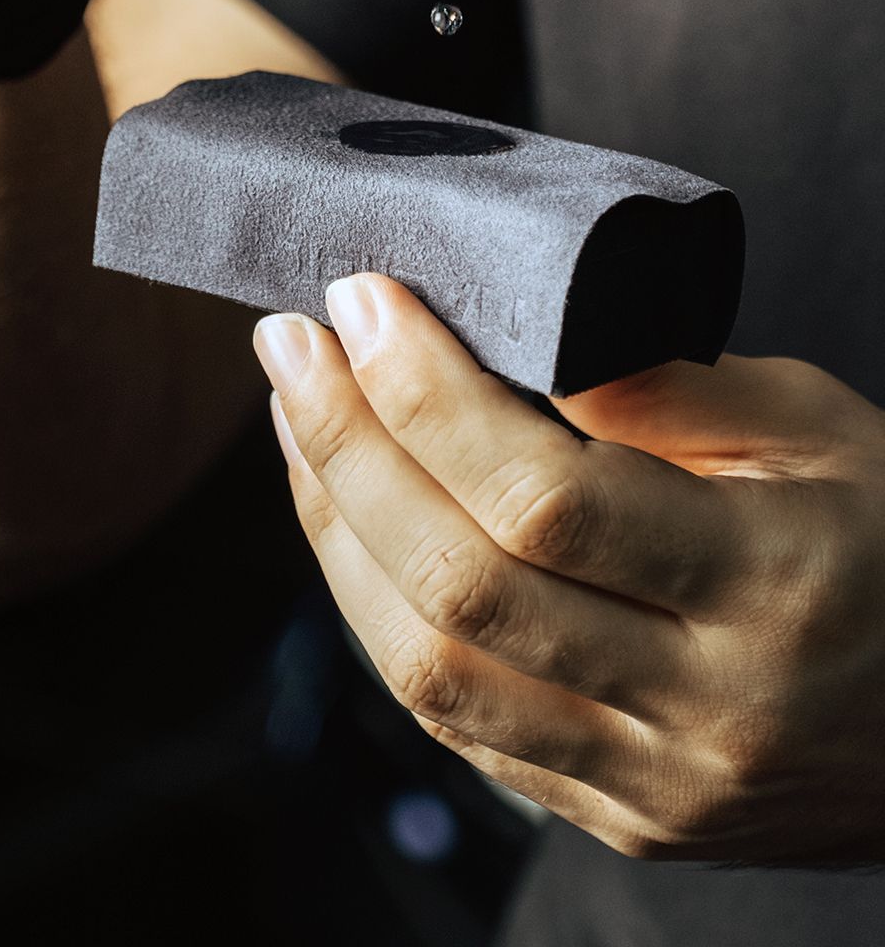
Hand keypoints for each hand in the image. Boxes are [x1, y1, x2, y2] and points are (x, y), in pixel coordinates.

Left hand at [253, 273, 884, 863]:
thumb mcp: (823, 427)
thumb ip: (669, 389)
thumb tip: (513, 334)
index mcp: (770, 584)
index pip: (545, 498)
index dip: (426, 395)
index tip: (363, 299)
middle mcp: (703, 708)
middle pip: (462, 586)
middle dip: (347, 447)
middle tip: (291, 340)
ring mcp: (653, 783)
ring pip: (432, 672)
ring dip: (337, 531)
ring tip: (298, 418)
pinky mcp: (618, 815)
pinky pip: (459, 723)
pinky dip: (379, 615)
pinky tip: (350, 522)